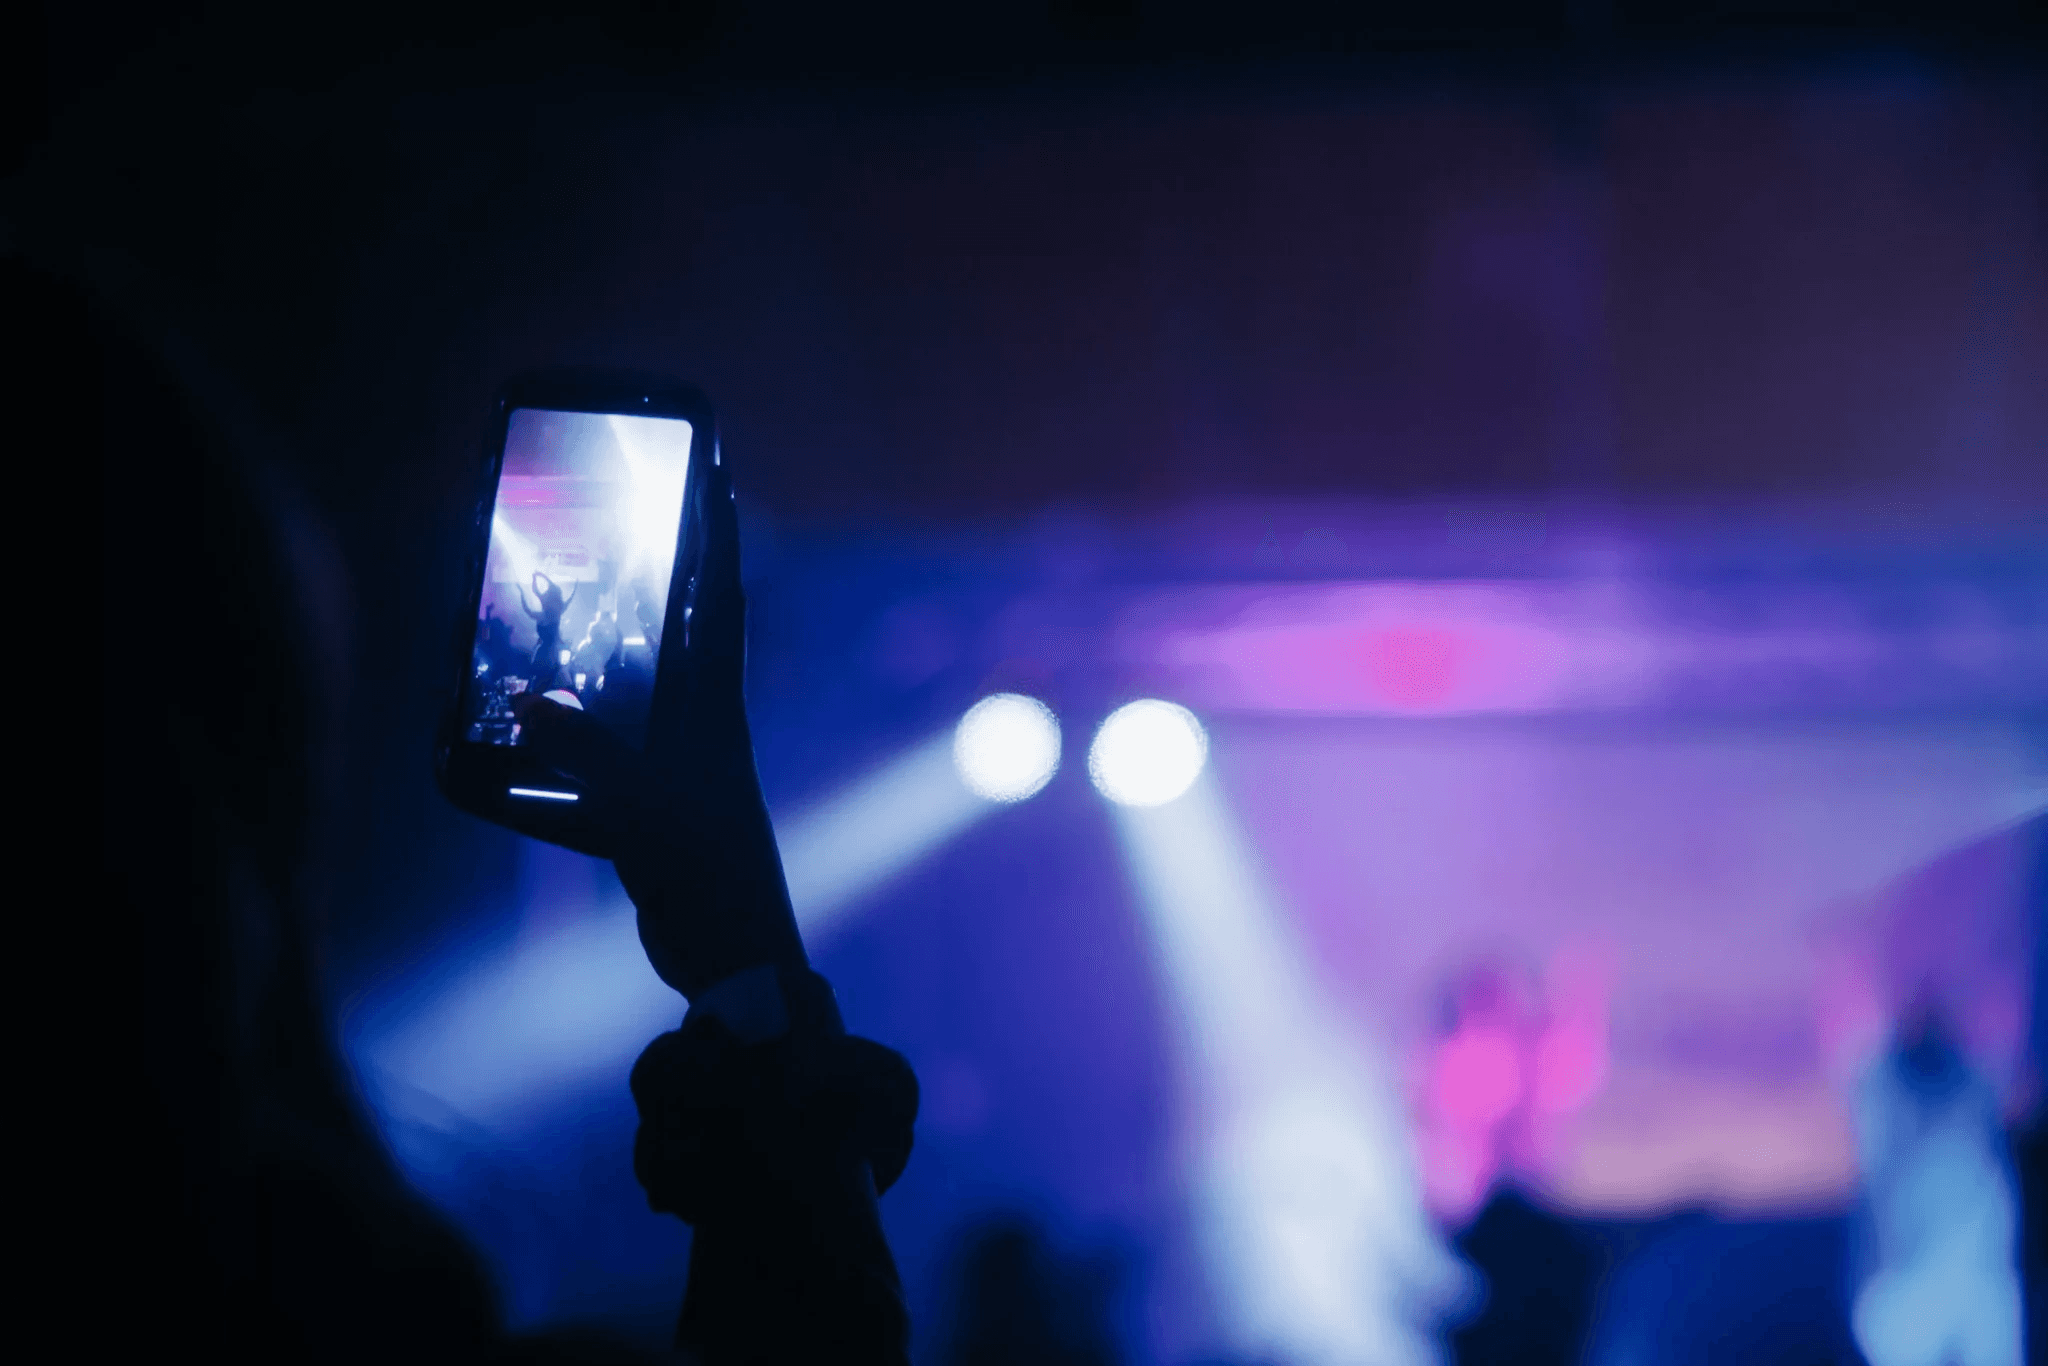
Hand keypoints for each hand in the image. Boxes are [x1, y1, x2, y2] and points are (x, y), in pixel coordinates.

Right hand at [512, 459, 805, 1000]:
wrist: (737, 958)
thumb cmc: (707, 874)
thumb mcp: (640, 809)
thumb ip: (581, 757)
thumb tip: (523, 703)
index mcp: (717, 711)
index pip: (722, 599)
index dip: (717, 534)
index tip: (712, 469)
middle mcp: (703, 729)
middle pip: (677, 631)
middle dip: (654, 578)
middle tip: (614, 524)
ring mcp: (679, 770)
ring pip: (632, 694)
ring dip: (596, 661)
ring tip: (548, 621)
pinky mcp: (653, 812)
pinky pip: (601, 761)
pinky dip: (562, 750)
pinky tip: (515, 742)